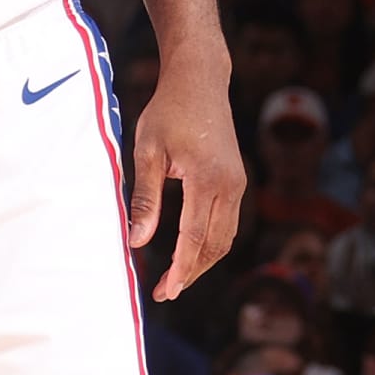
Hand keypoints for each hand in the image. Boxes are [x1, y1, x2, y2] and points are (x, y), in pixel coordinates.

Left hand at [129, 57, 244, 302]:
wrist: (200, 82)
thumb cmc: (168, 112)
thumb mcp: (147, 153)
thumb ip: (145, 199)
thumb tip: (137, 241)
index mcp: (207, 179)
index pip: (193, 238)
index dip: (179, 269)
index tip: (165, 292)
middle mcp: (230, 185)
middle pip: (214, 245)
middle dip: (191, 273)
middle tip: (165, 293)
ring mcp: (237, 183)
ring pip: (225, 237)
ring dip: (202, 262)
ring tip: (175, 280)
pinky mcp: (236, 180)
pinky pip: (226, 222)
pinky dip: (210, 244)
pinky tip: (190, 254)